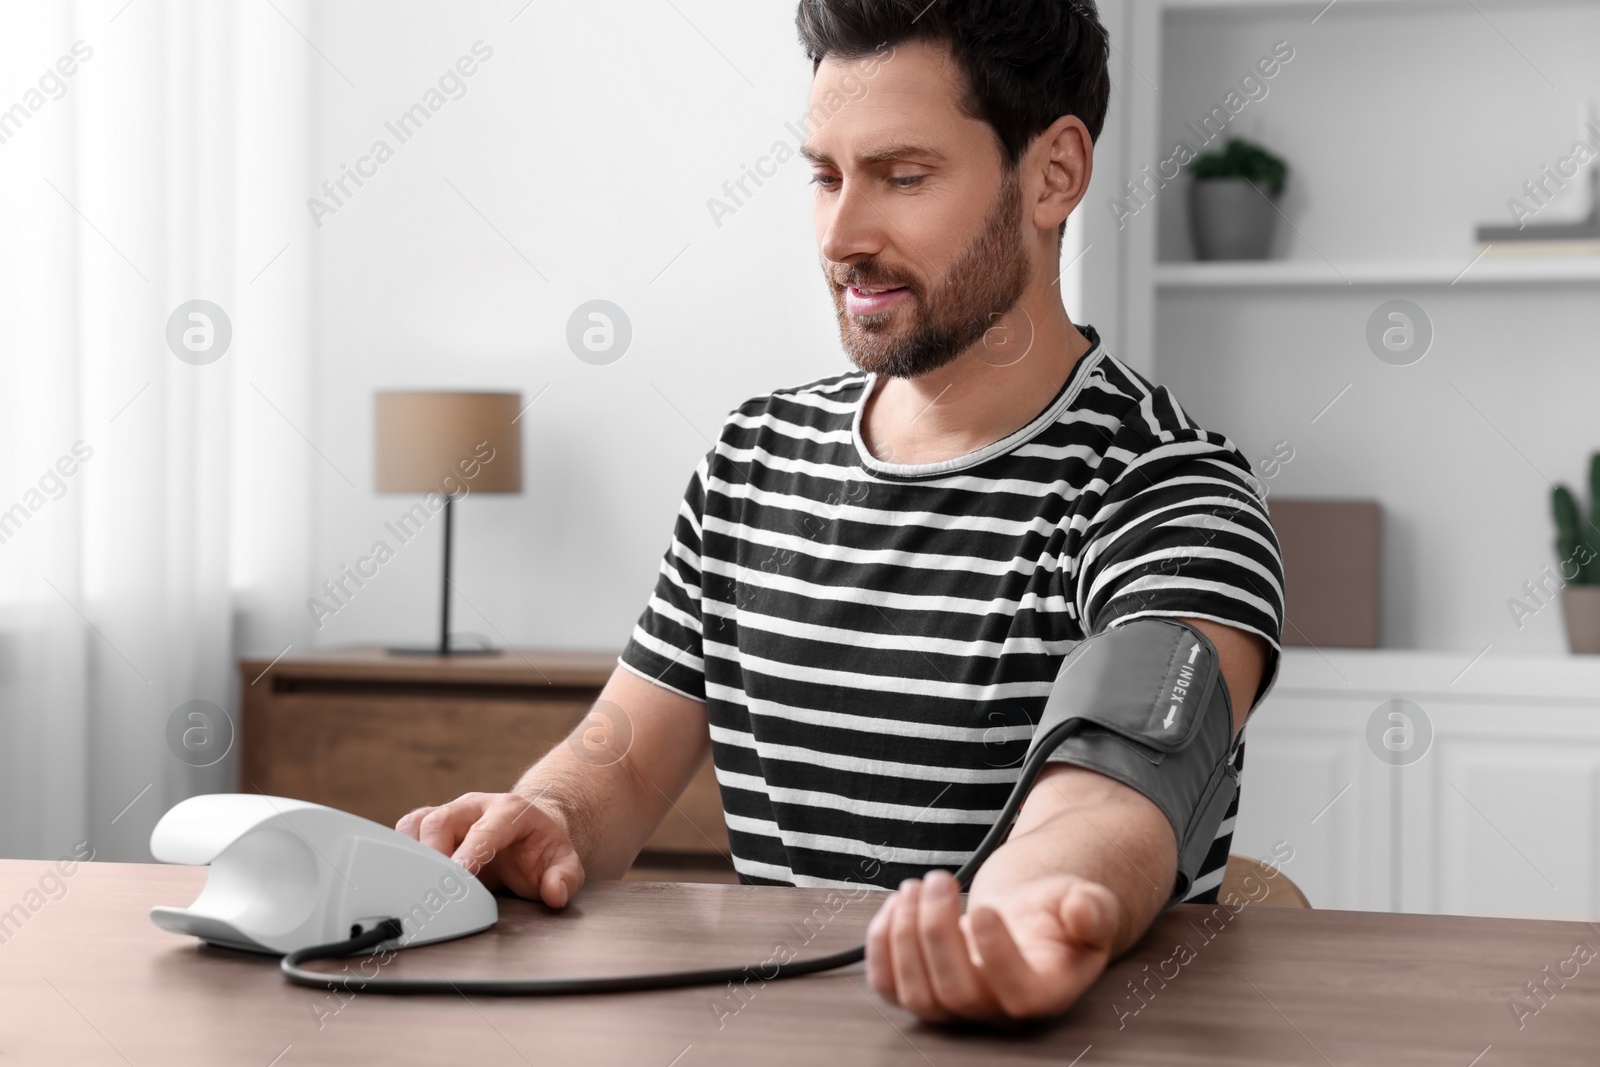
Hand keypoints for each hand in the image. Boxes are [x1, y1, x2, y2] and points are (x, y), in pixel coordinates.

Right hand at [395, 791, 584, 908]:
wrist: (528, 831)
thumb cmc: (542, 849)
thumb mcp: (565, 863)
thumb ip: (565, 877)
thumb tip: (554, 893)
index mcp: (509, 812)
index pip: (486, 829)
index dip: (471, 850)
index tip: (458, 873)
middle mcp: (474, 807)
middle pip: (442, 819)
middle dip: (432, 852)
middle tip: (431, 885)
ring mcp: (450, 814)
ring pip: (417, 823)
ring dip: (410, 852)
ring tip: (412, 883)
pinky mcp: (431, 825)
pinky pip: (406, 832)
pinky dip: (400, 852)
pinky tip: (404, 877)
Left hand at [865, 868, 1119, 1022]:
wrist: (1026, 918)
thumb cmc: (1058, 913)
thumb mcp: (1089, 903)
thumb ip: (1093, 909)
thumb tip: (1084, 912)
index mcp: (1044, 993)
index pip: (1016, 993)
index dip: (995, 953)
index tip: (984, 905)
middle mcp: (996, 1011)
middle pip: (957, 993)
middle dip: (938, 931)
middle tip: (939, 878)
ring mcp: (954, 1007)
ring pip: (917, 995)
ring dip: (904, 935)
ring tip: (914, 886)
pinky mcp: (921, 990)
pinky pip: (888, 987)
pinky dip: (880, 947)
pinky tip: (894, 905)